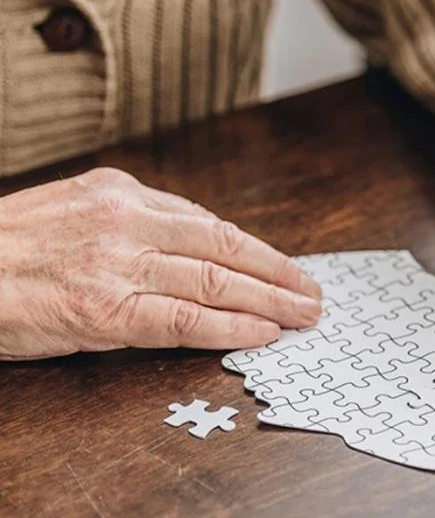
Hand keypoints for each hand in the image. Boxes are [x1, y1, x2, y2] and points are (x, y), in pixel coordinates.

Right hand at [0, 168, 322, 359]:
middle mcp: (128, 221)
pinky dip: (231, 326)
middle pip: (226, 248)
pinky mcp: (106, 310)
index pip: (210, 223)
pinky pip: (186, 318)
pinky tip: (262, 332)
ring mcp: (120, 264)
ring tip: (303, 313)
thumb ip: (131, 221)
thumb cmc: (7, 247)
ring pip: (217, 281)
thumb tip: (192, 244)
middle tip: (312, 291)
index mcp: (122, 192)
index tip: (286, 266)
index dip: (257, 249)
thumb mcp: (72, 209)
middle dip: (279, 272)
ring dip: (270, 300)